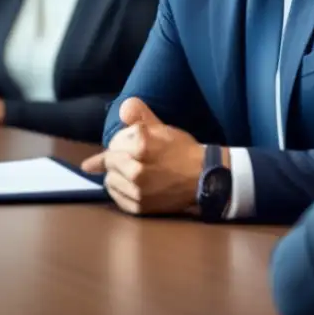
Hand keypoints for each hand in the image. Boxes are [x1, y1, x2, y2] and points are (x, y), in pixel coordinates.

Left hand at [81, 98, 205, 215]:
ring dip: (117, 174)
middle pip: (110, 161)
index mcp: (141, 146)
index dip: (122, 141)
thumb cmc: (182, 150)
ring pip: (110, 179)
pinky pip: (116, 196)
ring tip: (132, 171)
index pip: (114, 142)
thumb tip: (123, 107)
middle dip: (117, 157)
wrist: (203, 178)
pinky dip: (120, 190)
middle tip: (133, 157)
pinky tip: (131, 185)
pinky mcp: (138, 207)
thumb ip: (140, 116)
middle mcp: (136, 170)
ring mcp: (137, 191)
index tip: (132, 144)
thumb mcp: (162, 128)